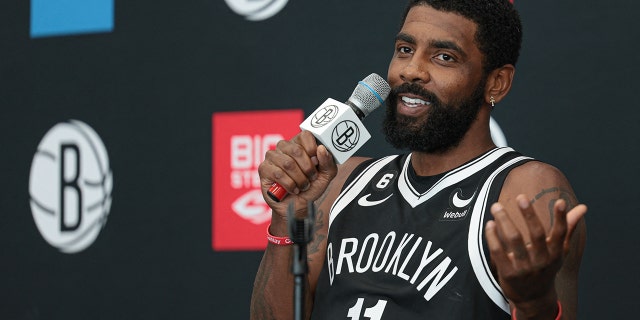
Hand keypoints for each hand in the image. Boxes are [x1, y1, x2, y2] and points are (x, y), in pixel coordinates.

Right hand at [258, 130, 337, 219]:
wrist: (299, 207)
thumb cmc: (311, 188)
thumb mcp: (326, 176)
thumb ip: (328, 162)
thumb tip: (321, 149)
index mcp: (299, 144)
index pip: (305, 135)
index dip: (312, 149)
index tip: (316, 162)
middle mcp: (284, 147)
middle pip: (296, 150)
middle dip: (307, 168)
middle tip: (311, 178)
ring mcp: (272, 157)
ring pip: (288, 163)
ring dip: (299, 179)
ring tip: (302, 186)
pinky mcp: (264, 168)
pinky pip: (278, 173)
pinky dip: (289, 184)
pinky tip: (293, 189)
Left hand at [485, 194, 586, 309]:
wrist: (533, 298)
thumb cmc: (545, 268)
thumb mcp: (559, 251)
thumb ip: (567, 228)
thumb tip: (582, 207)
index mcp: (555, 253)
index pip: (560, 234)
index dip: (561, 218)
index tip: (560, 202)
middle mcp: (542, 261)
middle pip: (536, 234)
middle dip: (529, 214)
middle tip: (521, 197)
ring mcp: (525, 268)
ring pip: (514, 240)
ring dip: (504, 221)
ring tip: (497, 206)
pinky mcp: (508, 273)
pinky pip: (498, 251)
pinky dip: (493, 237)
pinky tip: (490, 224)